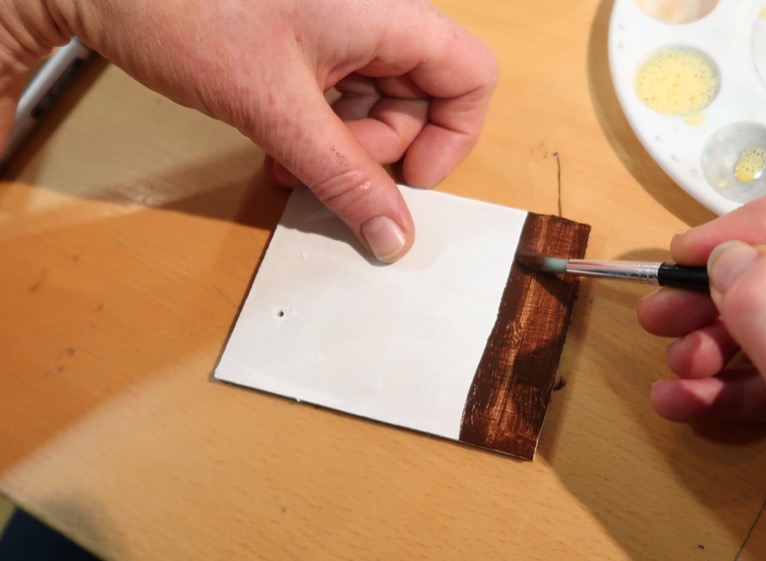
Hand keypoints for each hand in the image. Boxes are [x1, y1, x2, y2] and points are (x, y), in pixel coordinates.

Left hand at [0, 0, 496, 261]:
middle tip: (327, 169)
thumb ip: (344, 178)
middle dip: (378, 147)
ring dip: (343, 145)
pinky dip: (320, 128)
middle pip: (423, 97)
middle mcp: (376, 12)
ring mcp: (345, 23)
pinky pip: (345, 93)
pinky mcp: (314, 37)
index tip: (410, 179)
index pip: (469, 76)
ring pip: (381, 102)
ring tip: (289, 162)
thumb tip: (392, 234)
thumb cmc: (186, 12)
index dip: (452, 136)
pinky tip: (281, 146)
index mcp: (387, 11)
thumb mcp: (278, 110)